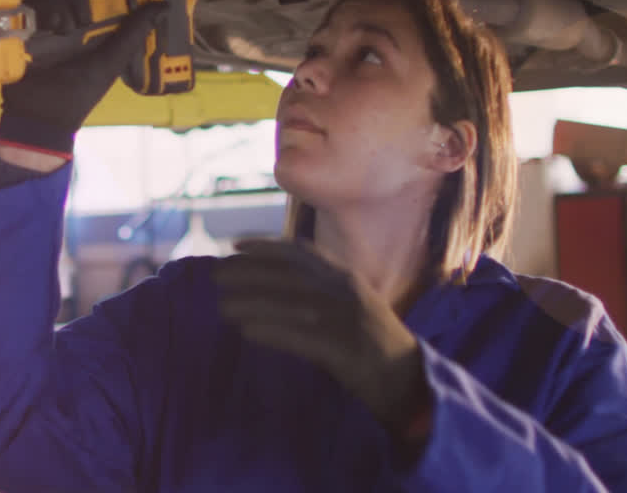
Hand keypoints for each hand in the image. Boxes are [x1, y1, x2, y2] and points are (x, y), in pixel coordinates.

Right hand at [0, 0, 163, 158]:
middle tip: (83, 21)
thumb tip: (165, 6)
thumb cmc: (78, 94)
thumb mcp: (111, 63)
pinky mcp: (24, 25)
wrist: (39, 116)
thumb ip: (134, 33)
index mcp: (92, 28)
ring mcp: (45, 22)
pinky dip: (40, 9)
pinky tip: (47, 28)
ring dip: (59, 5)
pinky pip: (30, 1)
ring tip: (63, 30)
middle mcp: (68, 20)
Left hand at [212, 239, 431, 433]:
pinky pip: (299, 336)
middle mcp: (345, 291)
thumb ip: (322, 292)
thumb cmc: (375, 347)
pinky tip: (246, 332)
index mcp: (347, 278)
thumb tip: (274, 285)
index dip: (265, 246)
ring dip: (252, 302)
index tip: (235, 246)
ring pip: (289, 304)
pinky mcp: (344, 348)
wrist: (410, 381)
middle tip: (216, 276)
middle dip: (249, 272)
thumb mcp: (352, 307)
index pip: (300, 253)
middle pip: (288, 275)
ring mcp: (346, 318)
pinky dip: (271, 331)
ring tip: (222, 307)